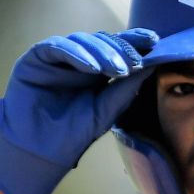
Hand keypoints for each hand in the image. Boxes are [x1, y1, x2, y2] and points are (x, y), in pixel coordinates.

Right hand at [0, 29, 157, 193]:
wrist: (39, 152)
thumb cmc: (70, 136)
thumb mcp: (104, 112)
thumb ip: (124, 89)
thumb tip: (150, 66)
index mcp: (94, 70)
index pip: (115, 49)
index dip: (134, 42)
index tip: (155, 41)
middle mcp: (76, 59)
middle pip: (101, 41)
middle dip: (121, 48)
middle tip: (136, 61)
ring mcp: (56, 56)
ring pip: (82, 41)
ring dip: (102, 52)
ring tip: (117, 69)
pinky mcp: (37, 57)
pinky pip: (58, 47)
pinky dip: (77, 54)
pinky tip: (92, 68)